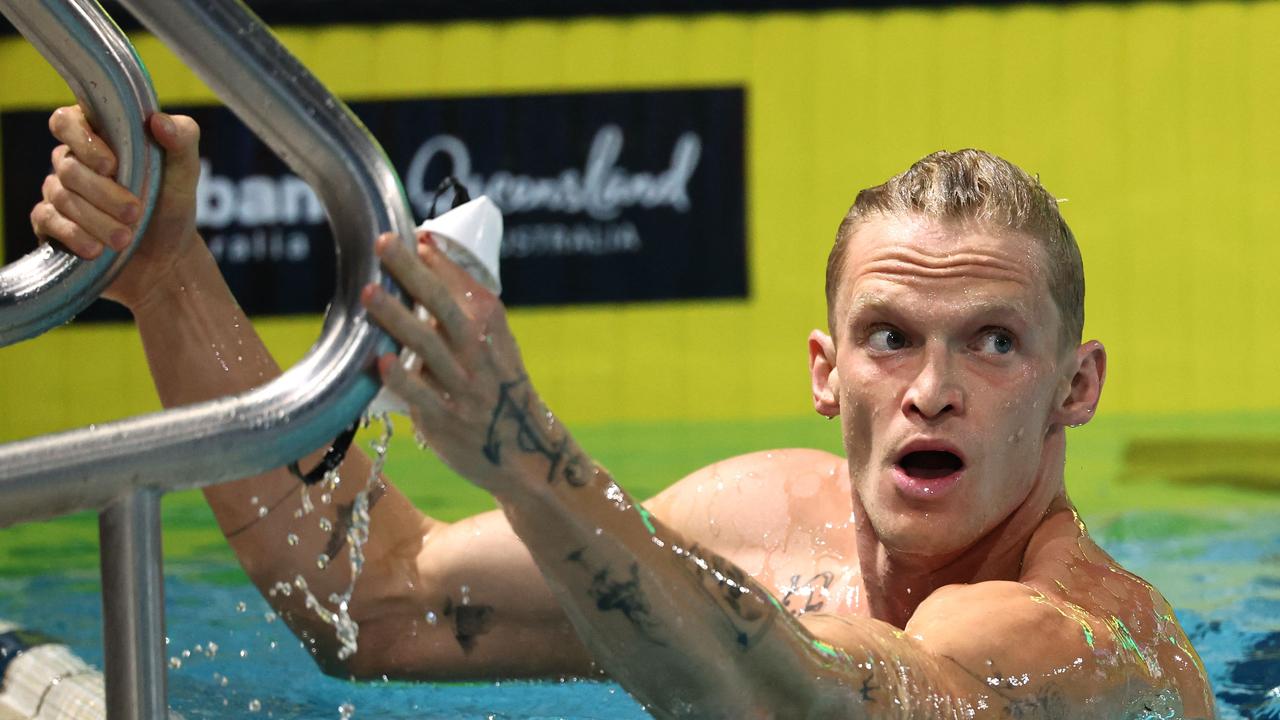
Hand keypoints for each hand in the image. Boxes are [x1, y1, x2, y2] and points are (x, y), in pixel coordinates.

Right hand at [31, 105, 202, 310]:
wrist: (166, 256)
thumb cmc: (171, 204)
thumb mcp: (185, 170)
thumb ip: (182, 138)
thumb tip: (158, 121)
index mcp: (99, 137)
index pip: (66, 121)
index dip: (83, 140)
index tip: (112, 166)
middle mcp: (72, 160)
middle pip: (68, 167)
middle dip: (104, 193)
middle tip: (135, 212)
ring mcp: (59, 191)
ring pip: (61, 197)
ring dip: (97, 220)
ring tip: (126, 238)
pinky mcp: (51, 223)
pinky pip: (47, 221)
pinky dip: (74, 235)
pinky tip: (96, 250)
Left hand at [363, 232, 567, 495]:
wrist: (524, 449)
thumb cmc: (497, 384)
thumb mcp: (492, 340)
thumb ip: (460, 305)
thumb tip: (422, 250)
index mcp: (491, 323)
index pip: (459, 281)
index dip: (432, 257)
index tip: (407, 233)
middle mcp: (478, 349)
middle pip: (440, 304)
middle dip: (411, 271)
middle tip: (382, 242)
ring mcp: (462, 385)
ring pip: (426, 345)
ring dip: (396, 317)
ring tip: (368, 292)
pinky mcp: (445, 419)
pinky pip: (421, 395)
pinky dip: (402, 378)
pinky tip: (381, 361)